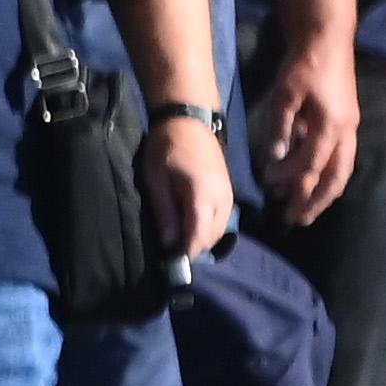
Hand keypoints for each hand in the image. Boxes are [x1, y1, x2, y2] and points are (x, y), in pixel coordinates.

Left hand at [154, 108, 238, 263]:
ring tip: (179, 243)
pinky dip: (209, 230)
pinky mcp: (230, 194)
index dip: (185, 253)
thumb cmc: (167, 147)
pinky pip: (223, 221)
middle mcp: (222, 199)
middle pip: (211, 237)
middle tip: (171, 254)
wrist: (190, 121)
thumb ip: (164, 211)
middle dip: (192, 249)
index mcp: (202, 194)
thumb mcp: (156, 178)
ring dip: (201, 241)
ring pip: (220, 231)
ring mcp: (229, 196)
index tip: (169, 264)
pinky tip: (192, 230)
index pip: (198, 235)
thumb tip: (169, 243)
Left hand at [253, 32, 359, 225]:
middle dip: (315, 200)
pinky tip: (317, 183)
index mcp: (332, 126)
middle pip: (334, 176)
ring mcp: (350, 128)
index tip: (270, 185)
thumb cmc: (305, 65)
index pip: (310, 163)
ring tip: (308, 210)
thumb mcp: (286, 94)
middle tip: (297, 219)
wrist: (328, 40)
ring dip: (325, 192)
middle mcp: (346, 132)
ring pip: (342, 170)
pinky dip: (331, 175)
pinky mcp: (348, 123)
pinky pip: (343, 158)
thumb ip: (281, 126)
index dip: (290, 177)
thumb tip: (276, 157)